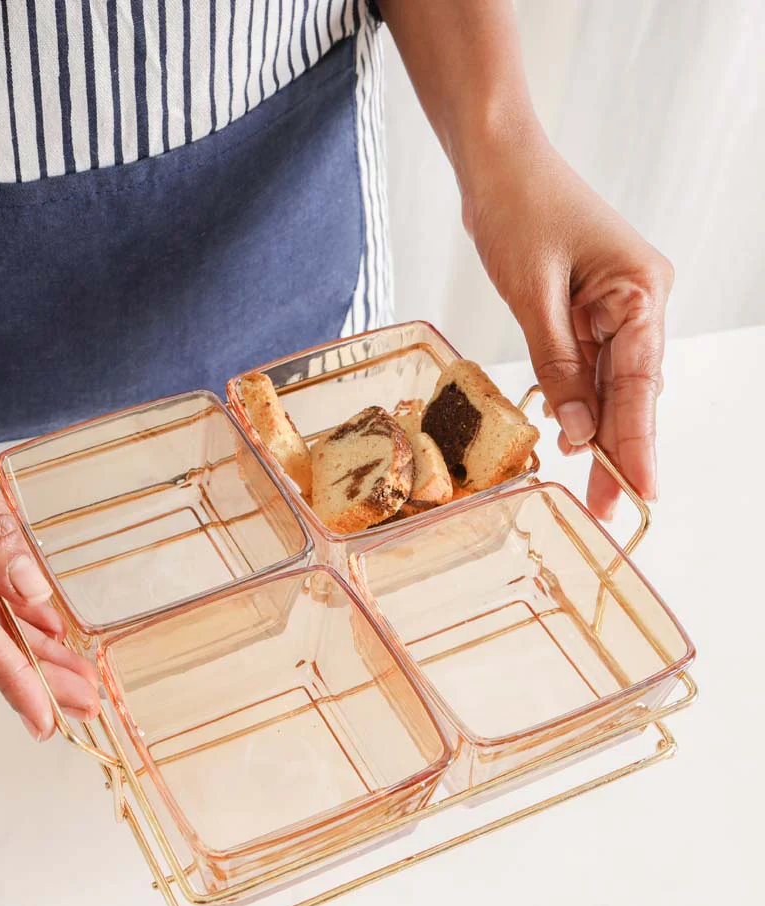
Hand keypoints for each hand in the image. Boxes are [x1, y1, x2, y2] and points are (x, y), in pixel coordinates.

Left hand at [462, 133, 673, 518]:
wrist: (498, 162)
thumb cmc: (518, 209)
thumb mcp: (532, 295)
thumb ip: (557, 365)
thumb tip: (575, 433)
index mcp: (640, 291)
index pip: (638, 385)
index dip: (636, 444)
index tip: (640, 493)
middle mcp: (639, 301)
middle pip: (631, 392)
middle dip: (619, 452)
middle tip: (612, 511)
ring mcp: (616, 305)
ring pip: (611, 385)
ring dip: (599, 435)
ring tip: (594, 492)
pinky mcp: (588, 308)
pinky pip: (589, 366)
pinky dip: (580, 402)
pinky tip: (576, 441)